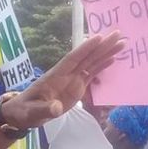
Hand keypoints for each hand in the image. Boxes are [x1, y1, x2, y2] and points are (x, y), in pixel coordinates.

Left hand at [1, 31, 123, 128]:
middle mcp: (66, 74)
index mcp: (55, 75)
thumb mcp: (33, 112)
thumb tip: (57, 108)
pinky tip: (113, 59)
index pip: (72, 59)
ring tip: (122, 43)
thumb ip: (45, 109)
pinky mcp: (76, 88)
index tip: (99, 37)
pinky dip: (102, 67)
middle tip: (118, 34)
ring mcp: (72, 80)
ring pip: (92, 63)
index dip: (85, 48)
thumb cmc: (25, 110)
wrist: (24, 114)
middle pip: (86, 57)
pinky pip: (91, 75)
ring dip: (106, 53)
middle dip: (102, 46)